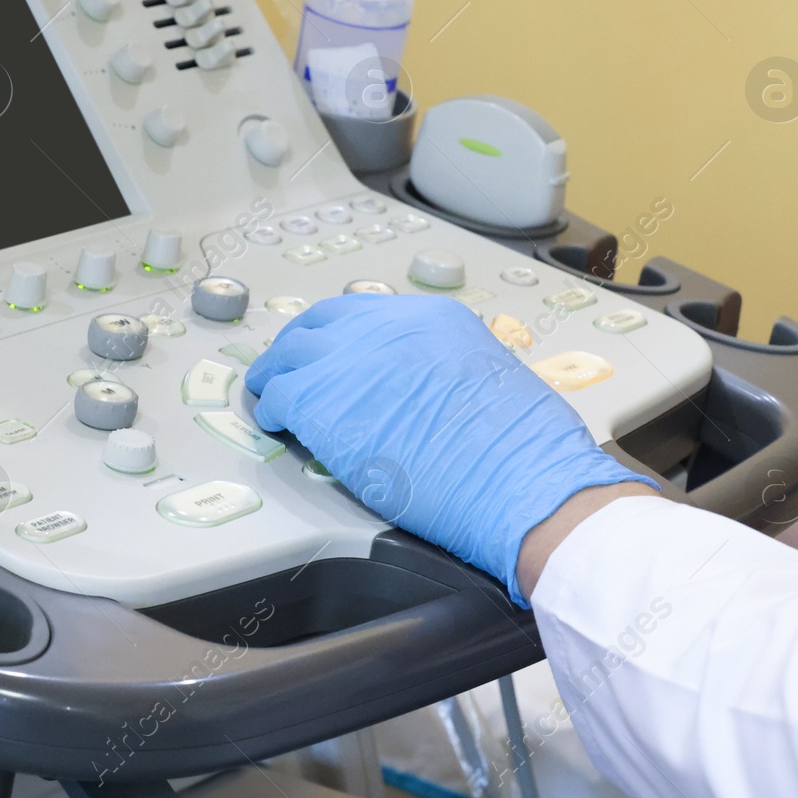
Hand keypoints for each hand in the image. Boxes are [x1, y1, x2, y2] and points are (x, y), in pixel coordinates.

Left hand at [245, 294, 656, 605]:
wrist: (521, 485)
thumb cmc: (524, 453)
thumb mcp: (489, 378)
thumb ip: (445, 370)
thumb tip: (423, 388)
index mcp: (432, 319)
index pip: (364, 313)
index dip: (340, 337)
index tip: (331, 354)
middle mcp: (387, 328)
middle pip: (320, 325)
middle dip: (302, 348)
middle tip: (291, 370)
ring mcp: (351, 361)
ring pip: (291, 354)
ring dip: (279, 375)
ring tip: (274, 396)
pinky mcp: (324, 403)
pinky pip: (280, 396)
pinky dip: (273, 410)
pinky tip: (277, 426)